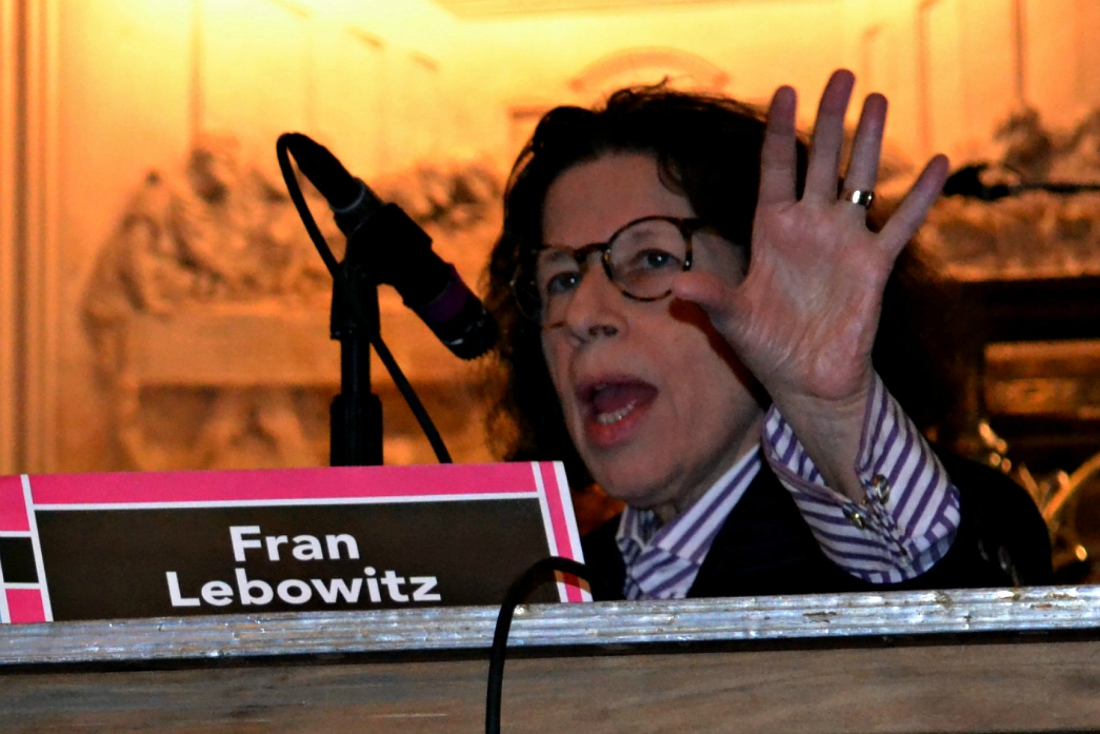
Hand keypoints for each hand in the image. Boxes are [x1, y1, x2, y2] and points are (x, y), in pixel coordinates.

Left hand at [671, 69, 949, 496]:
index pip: (775, 169)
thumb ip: (711, 298)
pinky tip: (938, 162)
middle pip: (820, 161)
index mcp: (771, 230)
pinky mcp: (874, 266)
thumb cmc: (766, 346)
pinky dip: (919, 196)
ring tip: (879, 98)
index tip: (785, 90)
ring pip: (859, 179)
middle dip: (829, 119)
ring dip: (869, 141)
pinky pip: (901, 224)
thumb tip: (678, 289)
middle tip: (841, 75)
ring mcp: (843, 242)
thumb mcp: (733, 320)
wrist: (806, 381)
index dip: (779, 130)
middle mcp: (809, 227)